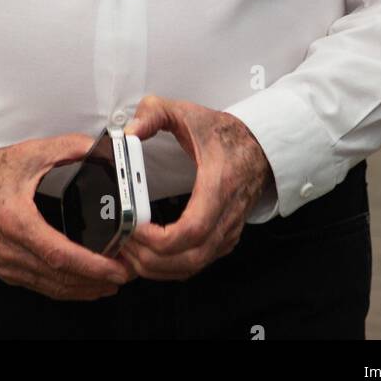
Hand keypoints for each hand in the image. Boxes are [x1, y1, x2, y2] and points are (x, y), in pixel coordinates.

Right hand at [0, 133, 134, 300]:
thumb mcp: (31, 153)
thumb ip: (68, 148)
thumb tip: (101, 148)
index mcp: (16, 221)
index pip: (59, 254)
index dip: (91, 266)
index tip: (116, 268)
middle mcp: (9, 249)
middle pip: (59, 278)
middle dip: (97, 281)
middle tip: (126, 273)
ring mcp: (6, 264)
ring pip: (52, 287)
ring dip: (85, 288)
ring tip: (112, 280)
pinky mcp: (6, 270)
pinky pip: (41, 286)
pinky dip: (66, 288)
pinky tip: (84, 284)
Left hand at [118, 94, 272, 281]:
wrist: (258, 147)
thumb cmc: (224, 135)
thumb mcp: (186, 112)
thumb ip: (154, 112)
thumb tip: (129, 131)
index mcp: (218, 185)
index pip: (193, 229)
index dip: (160, 239)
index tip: (135, 228)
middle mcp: (226, 215)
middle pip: (189, 258)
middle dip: (150, 259)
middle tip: (123, 244)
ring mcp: (227, 232)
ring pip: (191, 267)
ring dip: (156, 267)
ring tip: (130, 251)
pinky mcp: (223, 240)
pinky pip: (195, 265)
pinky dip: (168, 268)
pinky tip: (148, 255)